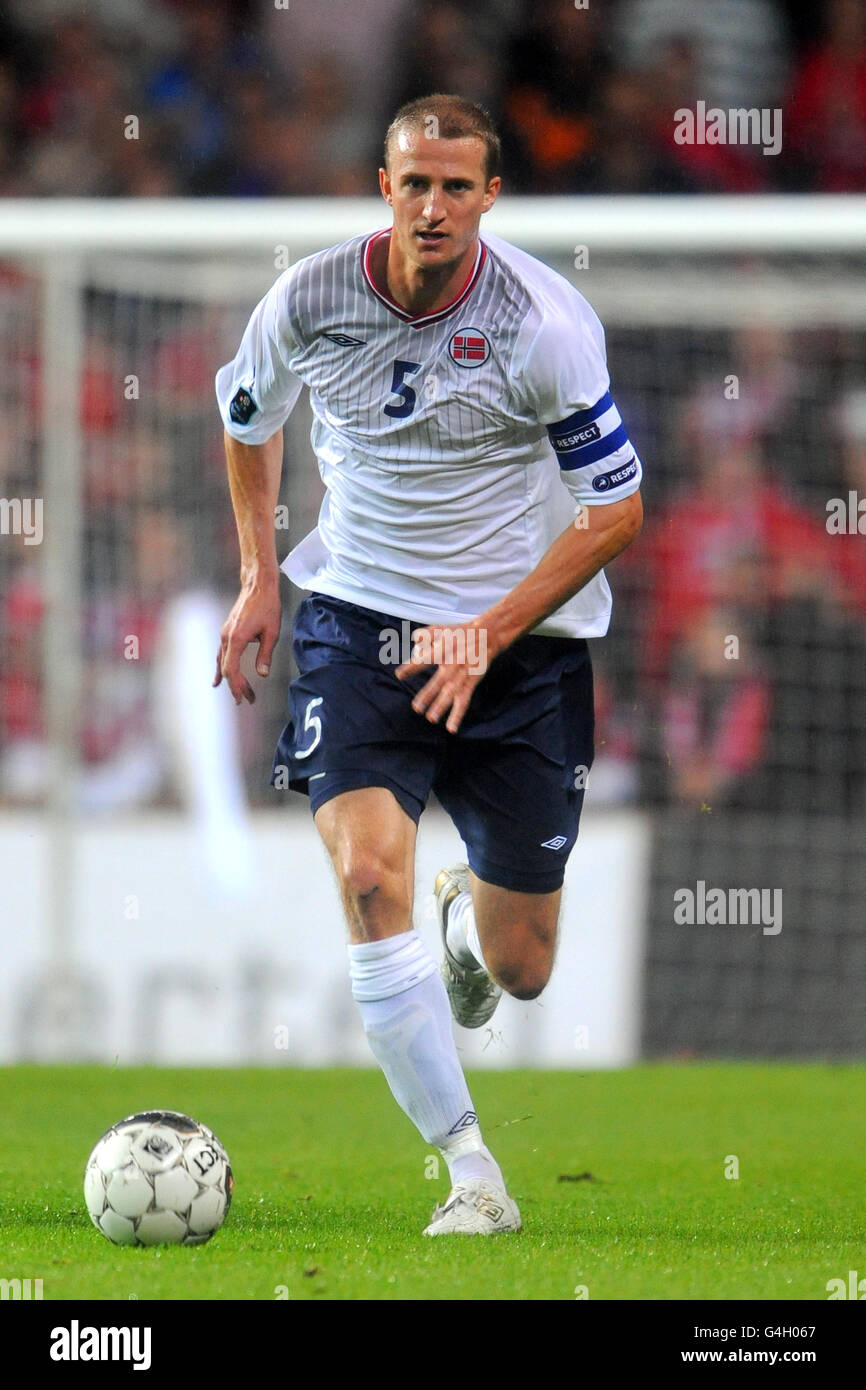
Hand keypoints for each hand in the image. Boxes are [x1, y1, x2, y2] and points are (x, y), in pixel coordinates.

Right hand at [213, 575, 280, 704]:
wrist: (257, 585)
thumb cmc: (267, 606)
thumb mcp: (272, 632)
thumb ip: (265, 654)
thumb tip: (262, 674)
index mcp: (236, 639)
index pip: (232, 670)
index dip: (237, 686)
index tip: (242, 698)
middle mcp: (226, 637)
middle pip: (227, 669)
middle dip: (236, 686)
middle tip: (247, 700)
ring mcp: (225, 634)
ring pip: (223, 662)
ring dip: (230, 679)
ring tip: (237, 694)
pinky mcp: (227, 631)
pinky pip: (222, 653)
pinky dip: (222, 667)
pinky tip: (220, 676)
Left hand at [395, 622, 490, 733]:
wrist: (487, 635)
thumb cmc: (459, 633)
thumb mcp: (440, 629)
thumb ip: (424, 635)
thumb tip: (413, 641)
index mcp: (442, 650)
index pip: (424, 660)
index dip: (411, 667)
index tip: (399, 675)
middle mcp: (452, 664)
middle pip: (439, 681)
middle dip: (428, 694)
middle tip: (417, 707)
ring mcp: (462, 675)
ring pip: (451, 693)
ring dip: (442, 706)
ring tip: (431, 718)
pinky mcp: (471, 682)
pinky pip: (464, 700)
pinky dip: (458, 715)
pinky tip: (451, 728)